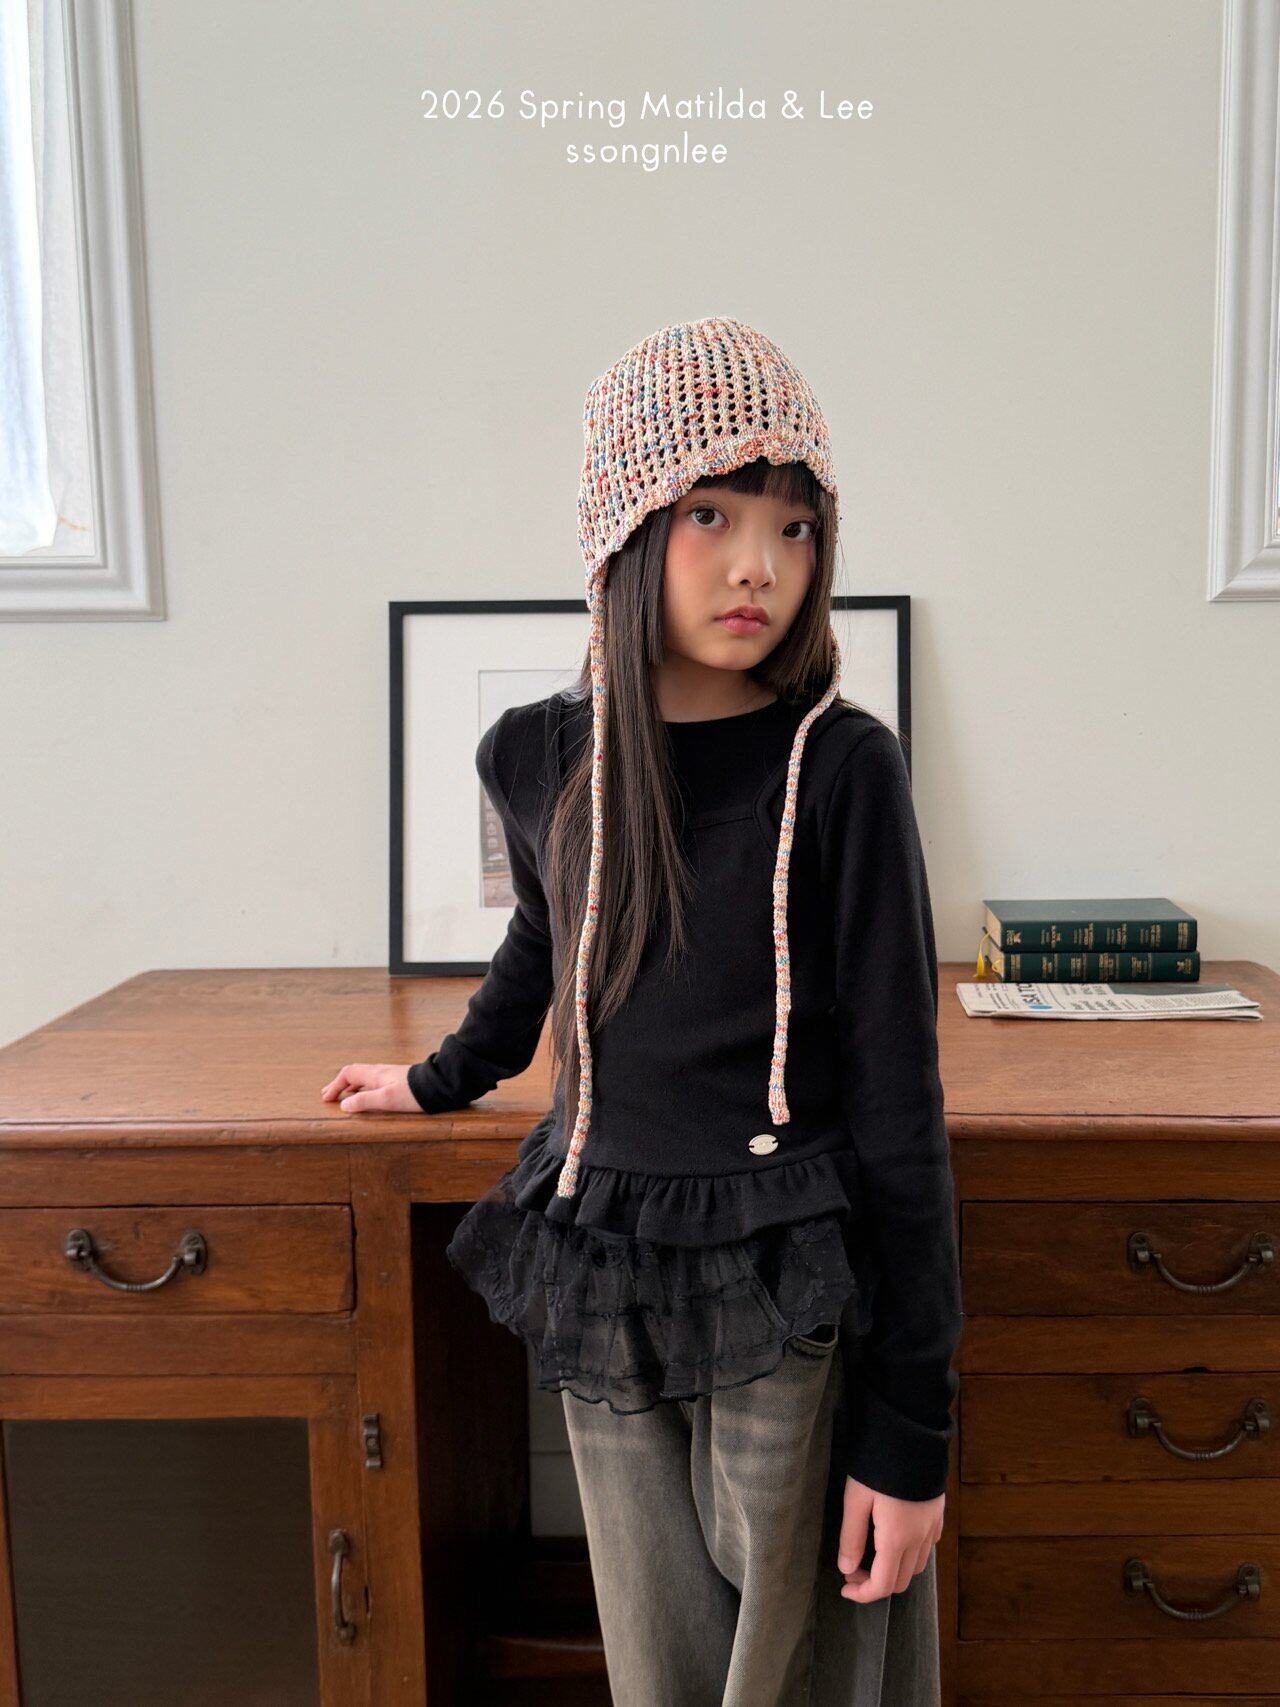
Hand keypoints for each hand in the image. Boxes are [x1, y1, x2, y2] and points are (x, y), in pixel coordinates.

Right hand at [320, 1063, 420, 1113]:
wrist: (438, 1085)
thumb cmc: (413, 1093)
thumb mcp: (386, 1099)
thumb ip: (364, 1101)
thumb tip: (344, 1105)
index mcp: (374, 1074)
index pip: (347, 1074)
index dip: (335, 1085)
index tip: (327, 1098)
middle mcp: (380, 1072)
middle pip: (354, 1074)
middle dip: (340, 1084)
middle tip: (329, 1094)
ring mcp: (390, 1075)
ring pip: (364, 1077)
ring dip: (351, 1086)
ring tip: (344, 1095)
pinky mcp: (398, 1081)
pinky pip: (373, 1081)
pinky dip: (363, 1088)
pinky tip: (368, 1095)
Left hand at [836, 1477, 943, 1602]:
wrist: (911, 1434)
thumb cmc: (877, 1465)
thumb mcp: (855, 1499)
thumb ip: (851, 1537)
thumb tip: (847, 1569)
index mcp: (896, 1540)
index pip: (882, 1585)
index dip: (862, 1594)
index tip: (844, 1586)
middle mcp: (919, 1539)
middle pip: (900, 1581)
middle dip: (876, 1584)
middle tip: (853, 1568)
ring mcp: (932, 1527)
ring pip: (916, 1567)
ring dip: (894, 1570)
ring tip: (872, 1554)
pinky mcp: (938, 1514)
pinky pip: (927, 1547)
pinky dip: (911, 1554)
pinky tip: (895, 1539)